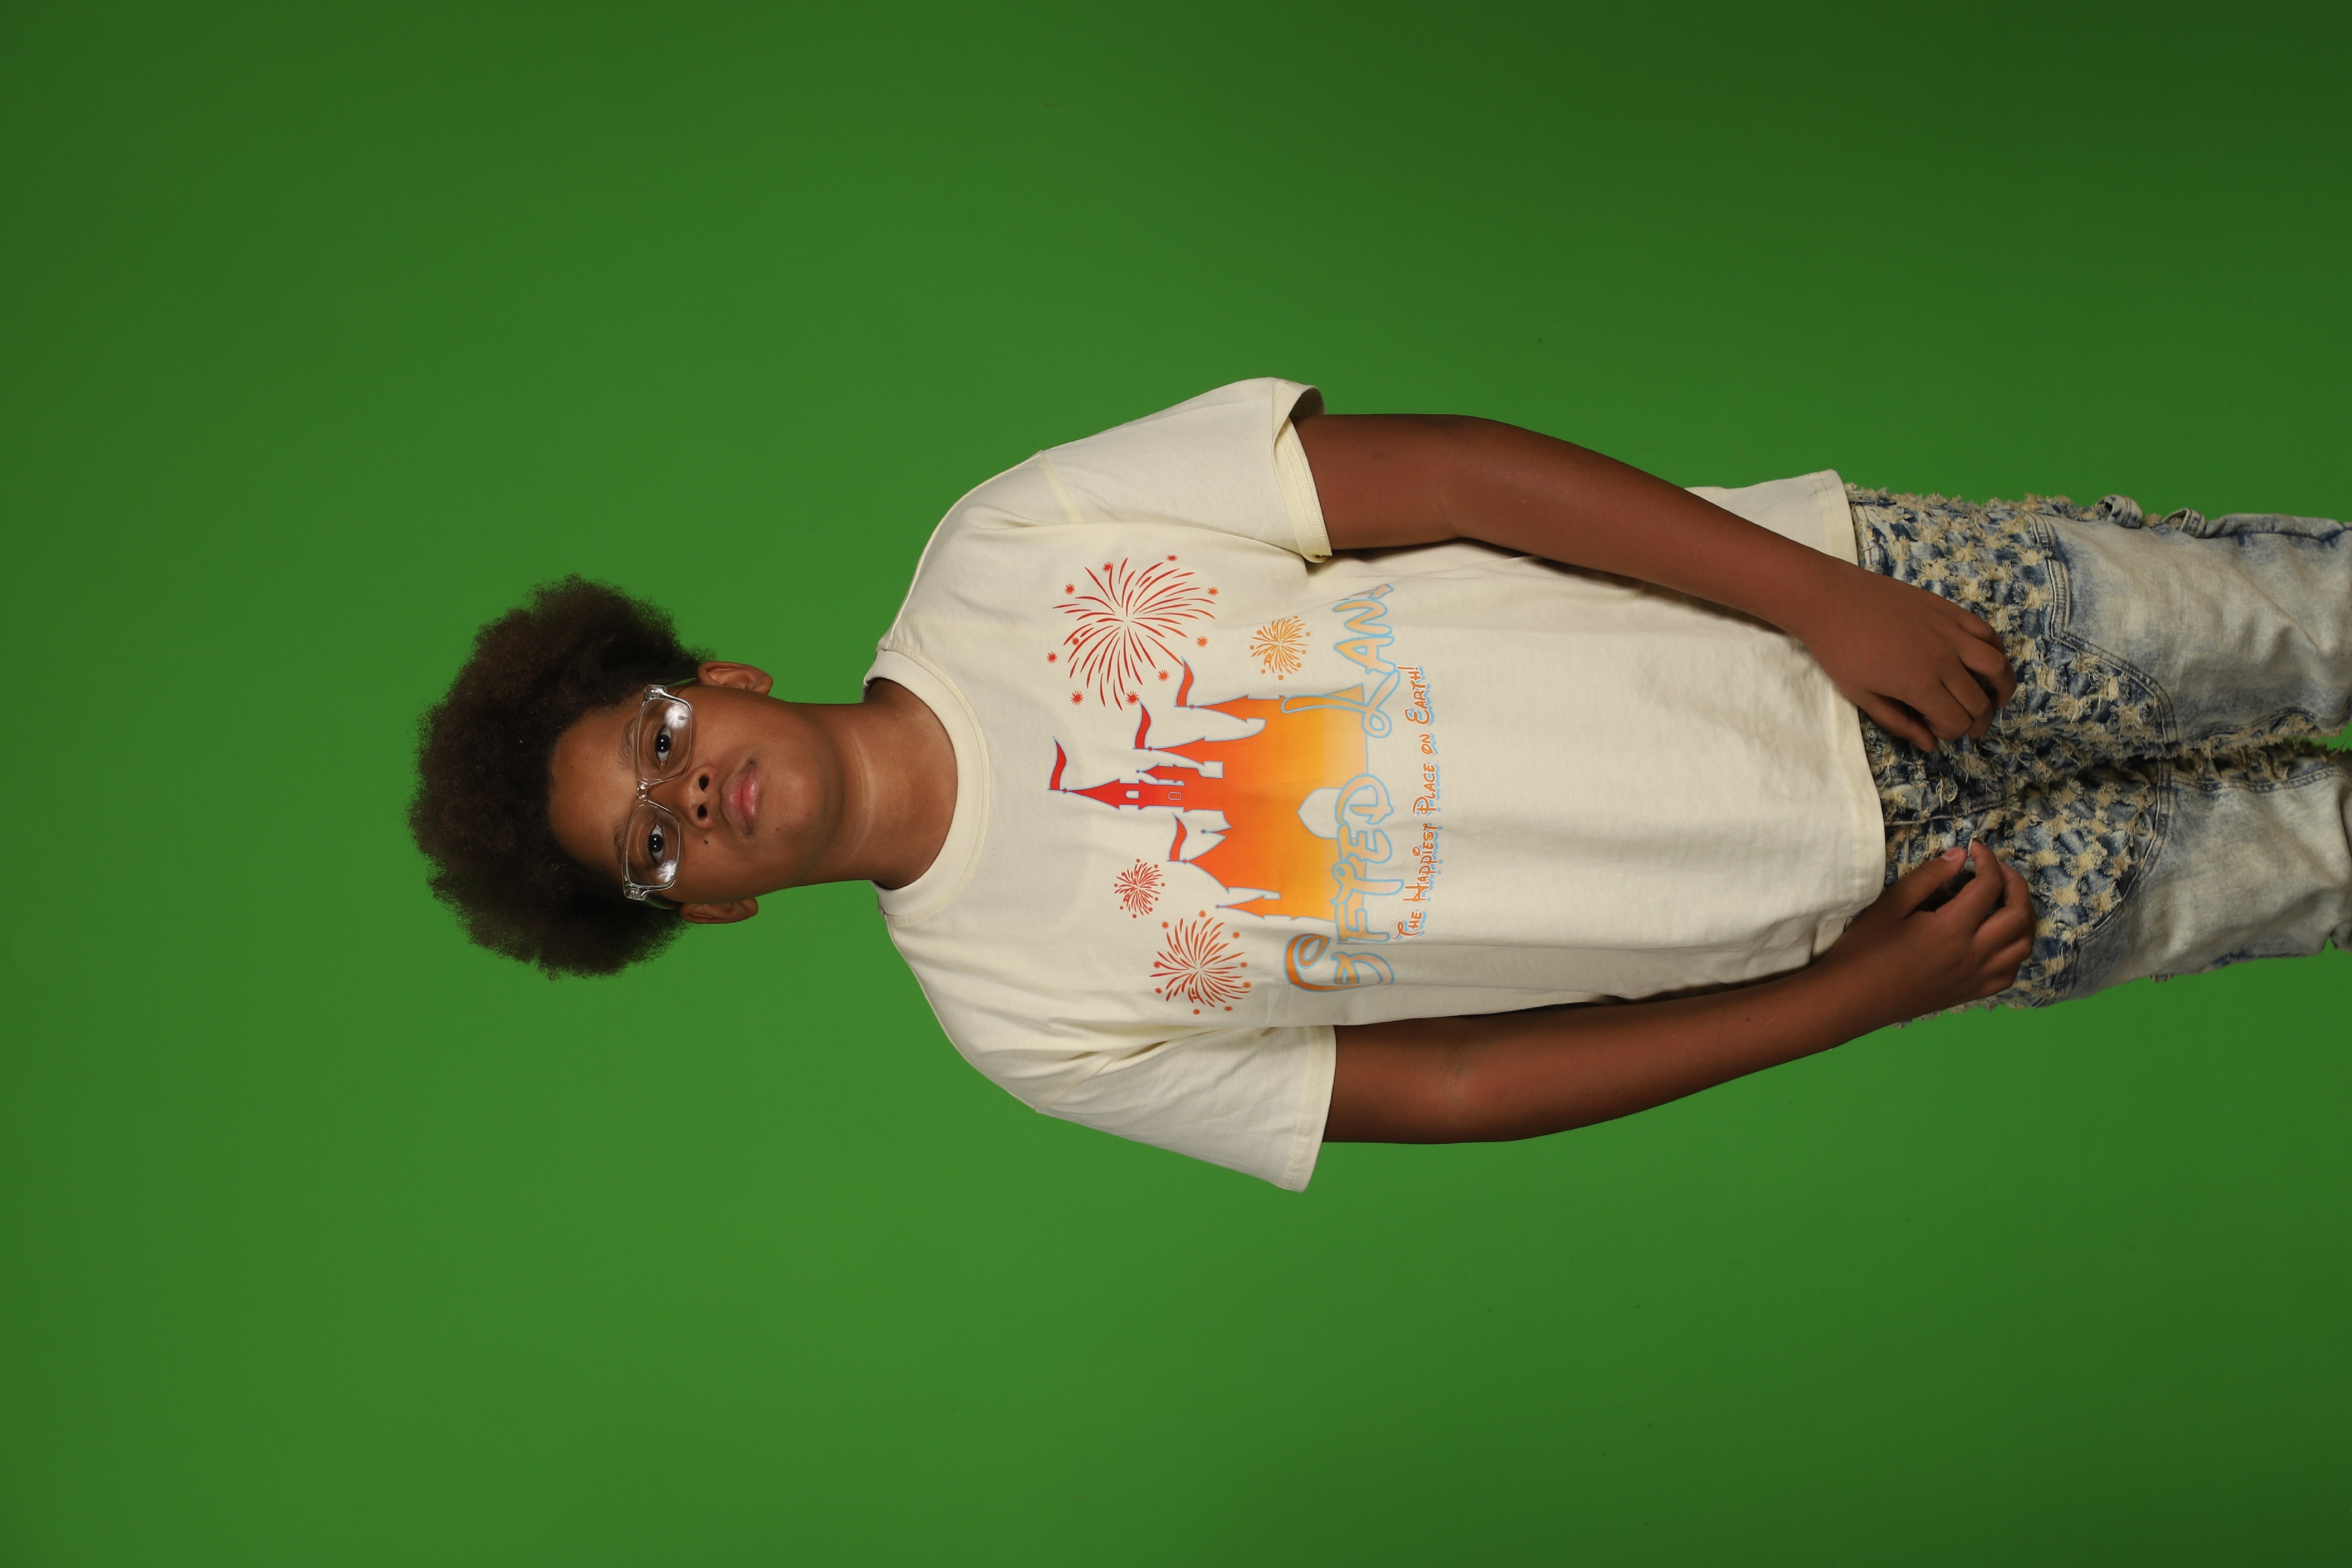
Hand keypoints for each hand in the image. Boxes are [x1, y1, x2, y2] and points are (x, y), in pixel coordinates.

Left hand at [1791, 567, 2016, 749]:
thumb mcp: (1861, 696)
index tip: (1934, 728)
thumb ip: (1898, 722)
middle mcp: (1944, 660)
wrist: (1831, 599)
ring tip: (1998, 699)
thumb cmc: (1839, 651)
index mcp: (1920, 685)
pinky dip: (1996, 651)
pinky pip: (1988, 633)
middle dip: (1976, 721)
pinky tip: (1987, 662)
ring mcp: (1950, 632)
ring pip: (1997, 667)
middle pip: (1979, 701)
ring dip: (2003, 688)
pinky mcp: (1949, 610)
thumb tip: (1929, 744)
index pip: (1957, 722)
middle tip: (1968, 725)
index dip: (1950, 733)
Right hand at [1818, 844, 2034, 1022]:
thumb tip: (1959, 856)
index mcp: (1952, 929)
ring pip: (2023, 944)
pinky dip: (2014, 949)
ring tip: (2004, 900)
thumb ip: (1928, 877)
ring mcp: (1977, 977)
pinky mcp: (1972, 992)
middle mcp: (1973, 954)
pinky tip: (1998, 937)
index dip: (1987, 860)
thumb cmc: (1865, 950)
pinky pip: (2011, 971)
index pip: (1989, 886)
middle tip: (1996, 869)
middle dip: (2015, 883)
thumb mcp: (1890, 905)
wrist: (1853, 999)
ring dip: (2022, 916)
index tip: (1975, 849)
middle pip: (2018, 914)